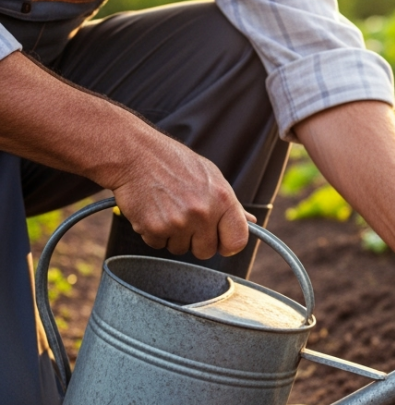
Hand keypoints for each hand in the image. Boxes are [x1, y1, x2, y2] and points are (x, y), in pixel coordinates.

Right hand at [108, 137, 252, 259]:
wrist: (134, 153)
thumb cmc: (173, 162)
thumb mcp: (211, 176)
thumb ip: (231, 204)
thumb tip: (251, 221)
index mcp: (223, 199)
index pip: (238, 241)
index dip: (228, 244)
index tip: (220, 240)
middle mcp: (203, 213)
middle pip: (207, 251)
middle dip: (197, 241)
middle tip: (186, 219)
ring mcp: (178, 222)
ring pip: (181, 249)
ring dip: (174, 236)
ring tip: (167, 209)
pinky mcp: (154, 228)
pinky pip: (158, 245)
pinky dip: (154, 233)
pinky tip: (153, 211)